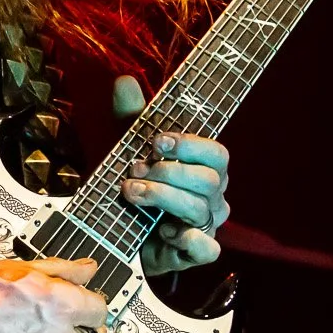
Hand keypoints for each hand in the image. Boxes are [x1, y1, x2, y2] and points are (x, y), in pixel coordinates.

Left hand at [112, 75, 228, 274]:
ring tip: (132, 194)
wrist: (117, 231)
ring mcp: (206, 225)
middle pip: (207, 180)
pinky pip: (207, 248)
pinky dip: (188, 240)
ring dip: (163, 197)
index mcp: (204, 168)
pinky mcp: (194, 252)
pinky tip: (165, 232)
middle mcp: (212, 195)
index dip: (190, 145)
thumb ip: (131, 117)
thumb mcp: (127, 147)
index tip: (156, 141)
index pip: (216, 152)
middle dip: (167, 173)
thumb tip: (125, 81)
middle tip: (133, 171)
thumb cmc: (134, 184)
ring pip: (199, 209)